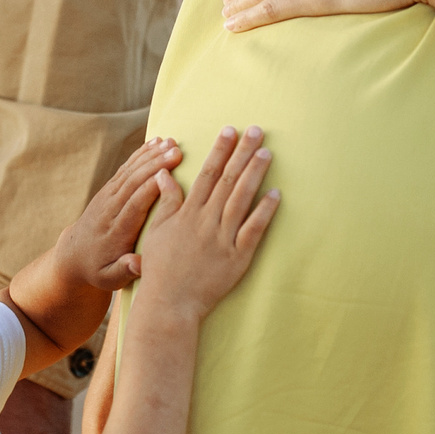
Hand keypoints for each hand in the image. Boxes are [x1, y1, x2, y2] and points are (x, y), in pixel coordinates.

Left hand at [55, 137, 180, 288]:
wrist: (74, 255)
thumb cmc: (98, 269)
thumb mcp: (109, 279)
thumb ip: (124, 270)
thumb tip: (137, 263)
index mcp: (114, 231)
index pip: (133, 206)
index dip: (149, 189)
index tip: (168, 175)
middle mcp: (110, 210)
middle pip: (132, 183)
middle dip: (154, 166)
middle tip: (177, 152)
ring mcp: (107, 197)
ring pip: (130, 172)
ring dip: (150, 155)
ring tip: (171, 142)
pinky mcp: (108, 189)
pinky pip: (126, 168)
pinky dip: (140, 154)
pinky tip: (156, 143)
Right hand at [135, 127, 278, 321]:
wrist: (169, 302)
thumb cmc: (161, 267)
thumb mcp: (158, 230)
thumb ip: (166, 201)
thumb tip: (164, 174)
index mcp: (188, 212)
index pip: (208, 174)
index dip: (219, 150)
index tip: (230, 130)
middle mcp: (206, 221)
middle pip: (228, 180)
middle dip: (242, 153)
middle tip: (257, 131)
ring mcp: (223, 239)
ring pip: (242, 200)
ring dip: (255, 174)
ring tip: (267, 153)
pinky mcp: (237, 257)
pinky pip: (253, 230)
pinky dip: (264, 211)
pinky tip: (276, 194)